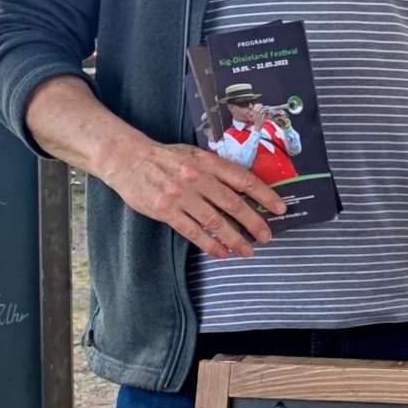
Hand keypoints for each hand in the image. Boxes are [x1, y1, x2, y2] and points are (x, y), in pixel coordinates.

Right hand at [103, 141, 284, 258]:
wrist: (127, 159)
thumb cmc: (164, 157)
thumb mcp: (193, 154)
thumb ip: (216, 169)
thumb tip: (244, 186)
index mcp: (207, 162)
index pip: (243, 179)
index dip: (264, 194)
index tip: (280, 207)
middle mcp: (197, 178)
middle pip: (233, 204)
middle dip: (254, 222)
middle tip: (267, 236)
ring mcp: (181, 195)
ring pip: (215, 221)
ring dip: (235, 239)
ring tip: (247, 251)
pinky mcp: (166, 210)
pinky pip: (193, 232)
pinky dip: (210, 244)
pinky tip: (221, 253)